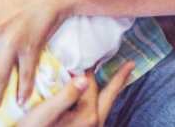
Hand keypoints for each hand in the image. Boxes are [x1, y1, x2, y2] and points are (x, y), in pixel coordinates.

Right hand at [18, 62, 132, 126]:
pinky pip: (98, 112)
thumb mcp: (44, 114)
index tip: (83, 55)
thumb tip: (85, 78)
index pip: (90, 84)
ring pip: (105, 104)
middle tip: (130, 65)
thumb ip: (66, 95)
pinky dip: (102, 100)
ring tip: (120, 78)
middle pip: (109, 95)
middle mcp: (94, 123)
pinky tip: (98, 98)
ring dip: (111, 90)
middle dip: (119, 79)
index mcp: (88, 115)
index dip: (85, 69)